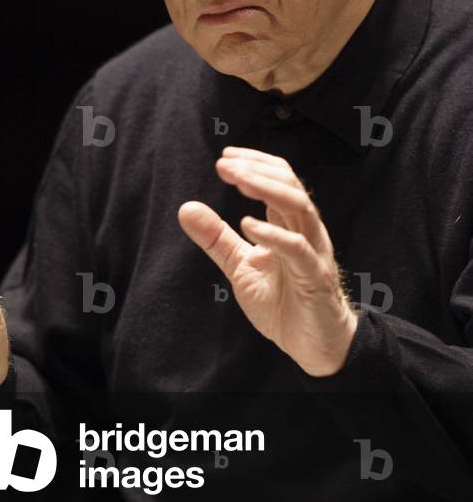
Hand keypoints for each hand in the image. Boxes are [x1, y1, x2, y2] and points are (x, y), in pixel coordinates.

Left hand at [178, 147, 357, 376]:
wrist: (314, 346)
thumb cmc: (283, 302)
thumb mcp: (240, 266)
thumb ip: (216, 238)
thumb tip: (186, 208)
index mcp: (289, 223)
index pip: (280, 178)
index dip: (255, 162)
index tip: (225, 156)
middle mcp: (305, 230)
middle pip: (289, 184)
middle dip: (257, 169)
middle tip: (224, 164)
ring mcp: (313, 251)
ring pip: (299, 206)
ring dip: (267, 188)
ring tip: (239, 180)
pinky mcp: (315, 277)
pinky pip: (297, 247)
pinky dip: (273, 233)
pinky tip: (248, 224)